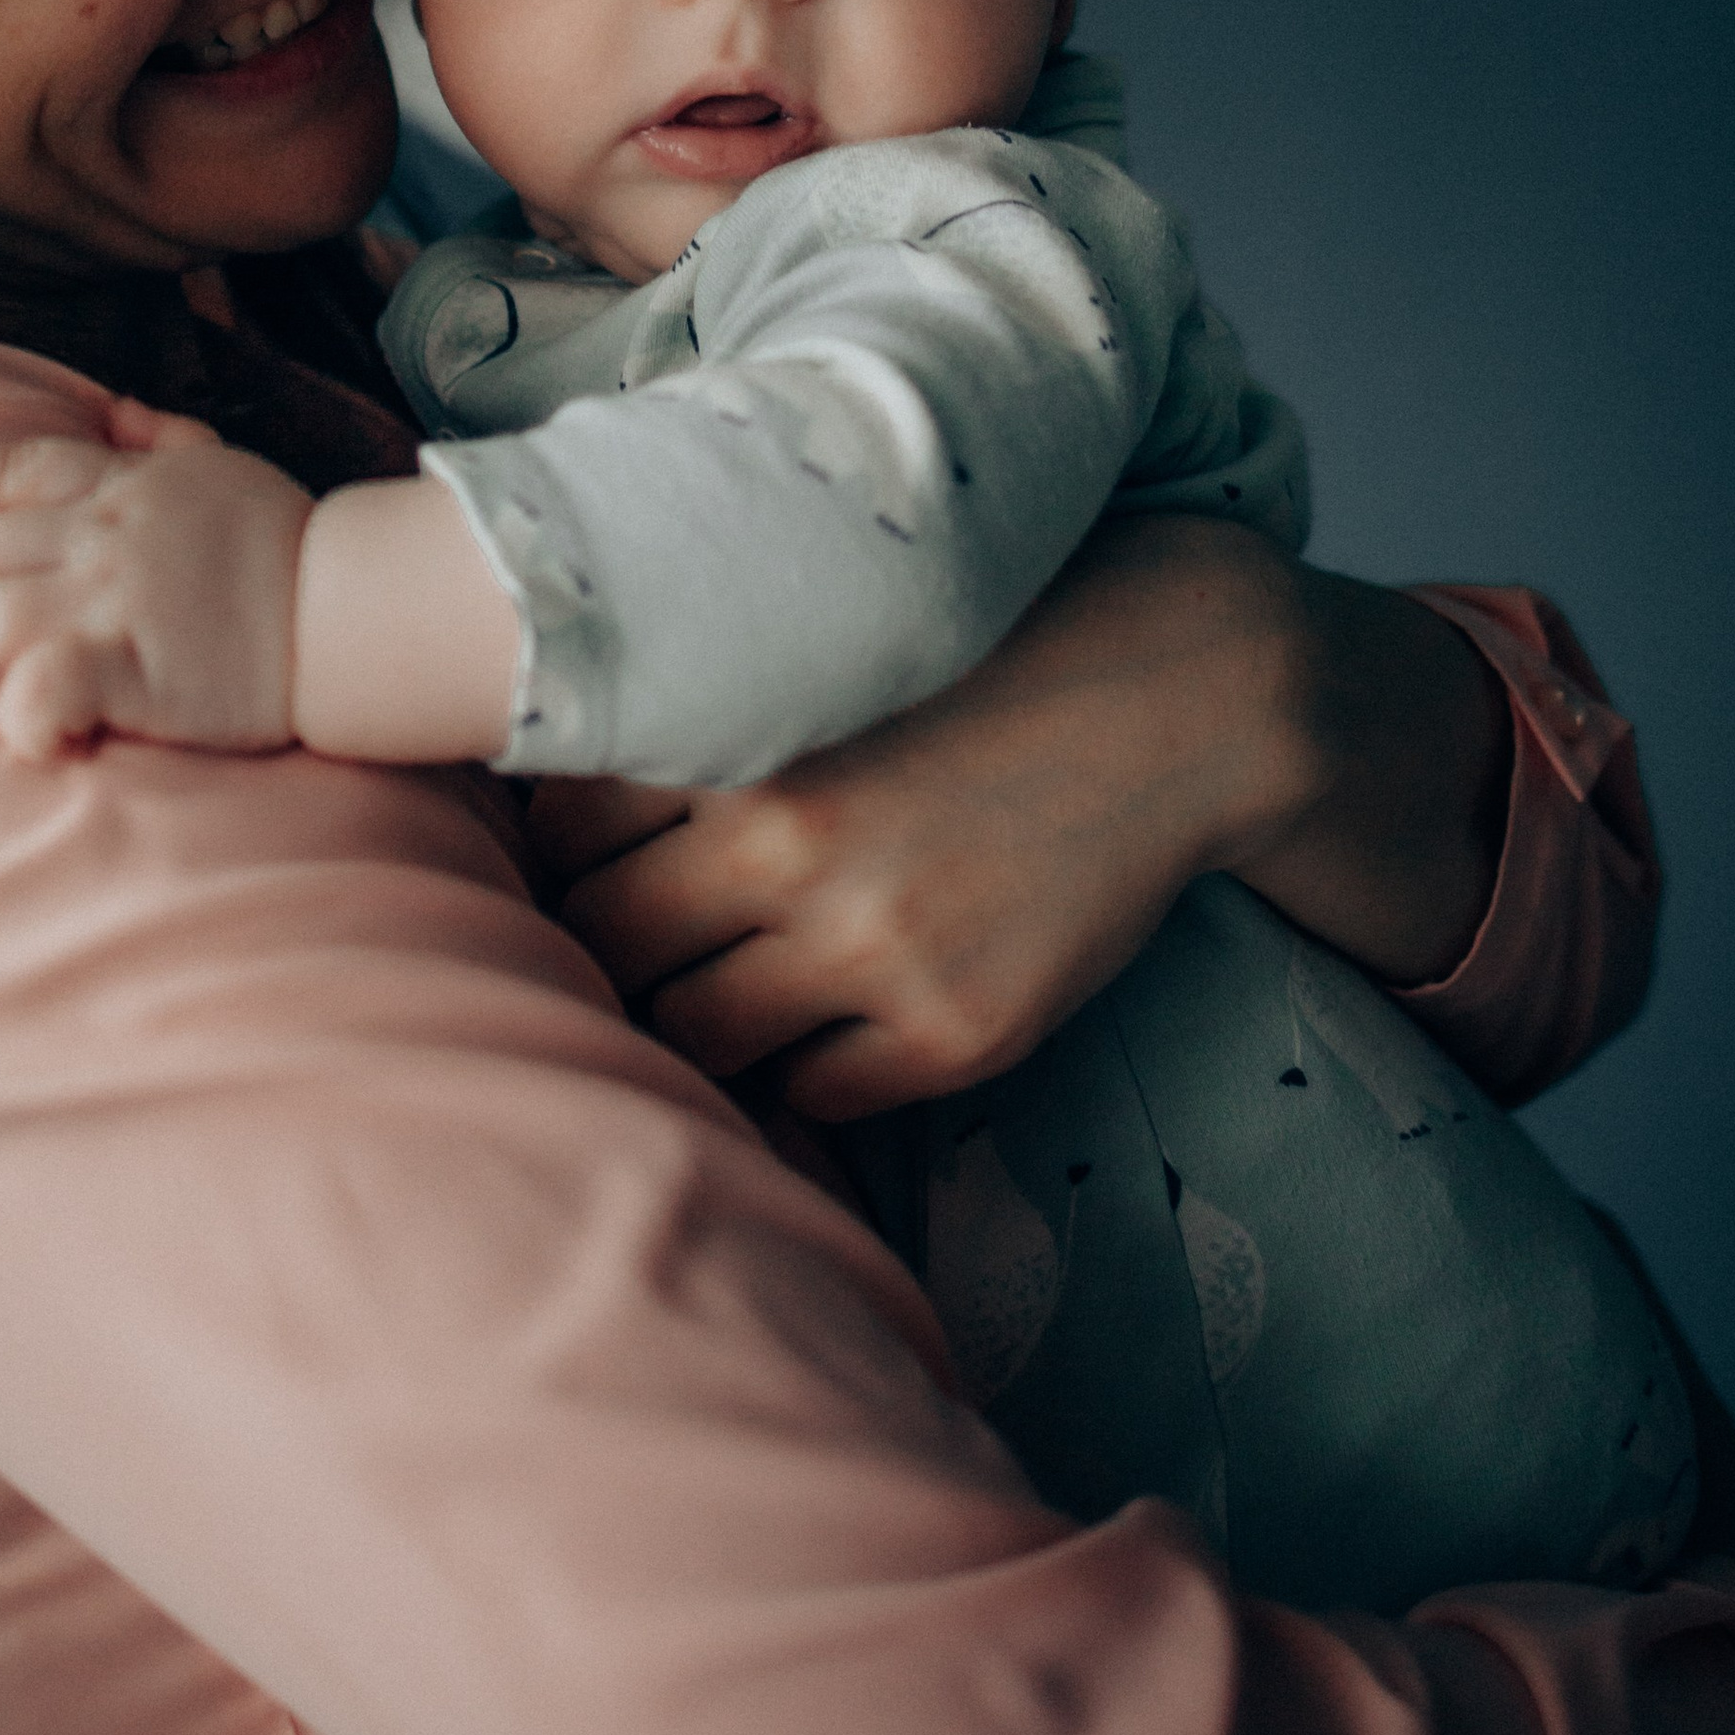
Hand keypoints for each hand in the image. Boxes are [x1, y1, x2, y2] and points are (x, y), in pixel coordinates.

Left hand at [0, 404, 312, 762]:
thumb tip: (115, 414)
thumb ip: (164, 438)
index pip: (9, 471)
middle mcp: (103, 538)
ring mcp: (116, 604)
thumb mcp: (225, 463)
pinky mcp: (143, 675)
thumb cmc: (292, 542)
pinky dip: (22, 706)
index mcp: (121, 486)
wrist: (357, 603)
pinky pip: (61, 686)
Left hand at [528, 515, 1508, 1125]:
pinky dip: (798, 1060)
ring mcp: (870, 951)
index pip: (561, 826)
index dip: (563, 841)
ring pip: (691, 1035)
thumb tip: (553, 767)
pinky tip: (826, 1004)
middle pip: (605, 942)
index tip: (589, 839)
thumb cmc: (991, 653)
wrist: (1182, 699)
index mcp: (743, 736)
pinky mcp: (951, 1032)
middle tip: (638, 919)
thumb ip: (706, 698)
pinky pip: (810, 1092)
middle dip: (608, 935)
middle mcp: (789, 850)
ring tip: (719, 971)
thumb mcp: (833, 642)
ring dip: (689, 1012)